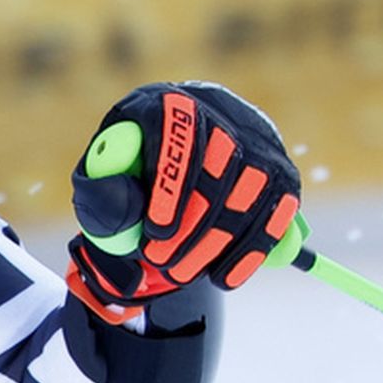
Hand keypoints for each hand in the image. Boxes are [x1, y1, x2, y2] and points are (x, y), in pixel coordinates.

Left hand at [66, 81, 300, 322]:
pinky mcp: (283, 173)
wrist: (178, 158)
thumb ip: (99, 190)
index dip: (169, 185)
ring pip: (249, 194)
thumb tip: (121, 205)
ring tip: (180, 273)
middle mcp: (220, 112)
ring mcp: (259, 142)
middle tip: (162, 262)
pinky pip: (276, 215)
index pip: (178, 136)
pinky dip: (249, 251)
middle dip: (191, 223)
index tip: (155, 231)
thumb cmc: (131, 169)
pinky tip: (222, 278)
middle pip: (219, 166)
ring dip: (215, 242)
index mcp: (166, 104)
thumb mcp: (101, 175)